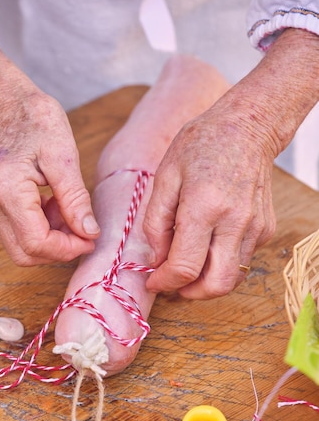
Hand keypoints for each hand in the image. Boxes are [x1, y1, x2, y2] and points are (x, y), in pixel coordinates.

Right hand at [0, 85, 99, 265]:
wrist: (4, 103)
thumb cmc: (33, 119)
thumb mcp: (63, 156)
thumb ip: (75, 199)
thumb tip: (89, 232)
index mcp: (6, 190)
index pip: (36, 242)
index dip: (67, 249)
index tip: (91, 239)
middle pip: (25, 253)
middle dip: (59, 250)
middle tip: (84, 232)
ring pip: (21, 248)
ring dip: (51, 240)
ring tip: (68, 212)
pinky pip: (17, 233)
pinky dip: (41, 230)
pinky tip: (54, 208)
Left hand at [143, 102, 275, 298]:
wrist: (247, 127)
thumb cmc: (200, 145)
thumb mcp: (165, 176)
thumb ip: (156, 221)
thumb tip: (158, 257)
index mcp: (204, 207)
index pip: (185, 267)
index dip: (164, 282)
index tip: (153, 281)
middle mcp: (235, 222)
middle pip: (216, 285)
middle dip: (190, 294)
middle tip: (172, 283)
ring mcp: (255, 227)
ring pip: (233, 278)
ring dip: (207, 282)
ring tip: (188, 265)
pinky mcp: (265, 228)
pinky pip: (242, 260)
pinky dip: (222, 263)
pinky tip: (209, 243)